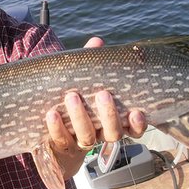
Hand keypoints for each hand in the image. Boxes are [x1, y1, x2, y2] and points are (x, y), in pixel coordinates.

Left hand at [45, 37, 146, 178]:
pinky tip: (52, 113)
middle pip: (112, 133)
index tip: (137, 111)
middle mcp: (101, 135)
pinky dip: (56, 127)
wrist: (50, 127)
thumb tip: (97, 41)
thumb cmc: (76, 98)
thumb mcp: (84, 81)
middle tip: (103, 94)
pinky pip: (61, 140)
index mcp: (113, 121)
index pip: (133, 128)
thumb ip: (91, 63)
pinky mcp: (61, 147)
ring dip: (81, 117)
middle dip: (109, 115)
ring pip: (87, 137)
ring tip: (72, 96)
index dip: (138, 124)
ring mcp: (81, 143)